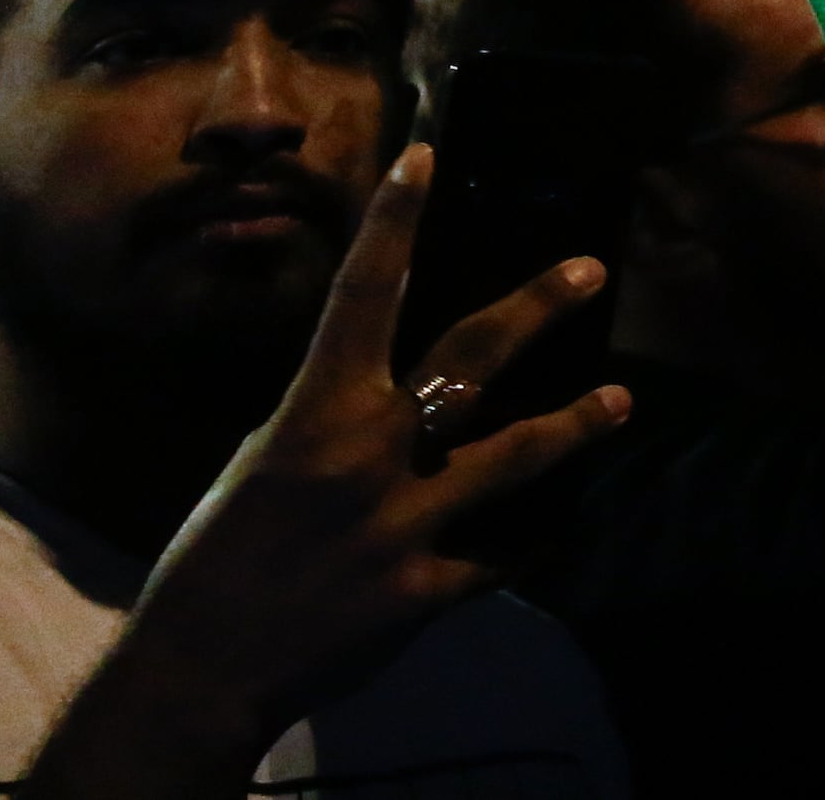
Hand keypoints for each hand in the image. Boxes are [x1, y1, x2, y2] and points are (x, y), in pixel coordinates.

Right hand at [31, 150, 625, 797]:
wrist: (201, 668)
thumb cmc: (218, 554)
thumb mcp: (262, 463)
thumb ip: (330, 419)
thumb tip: (382, 379)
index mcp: (313, 416)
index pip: (360, 296)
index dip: (394, 221)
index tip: (425, 155)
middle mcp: (368, 459)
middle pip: (472, 361)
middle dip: (538, 307)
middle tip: (590, 267)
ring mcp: (403, 525)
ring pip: (516, 457)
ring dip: (577, 424)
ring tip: (623, 399)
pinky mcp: (425, 590)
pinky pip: (502, 554)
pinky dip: (530, 536)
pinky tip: (563, 518)